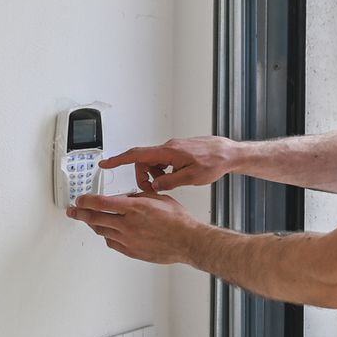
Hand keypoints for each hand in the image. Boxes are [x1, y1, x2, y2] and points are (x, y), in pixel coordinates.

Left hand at [67, 191, 200, 264]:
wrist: (187, 241)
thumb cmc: (178, 221)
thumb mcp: (158, 198)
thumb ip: (139, 197)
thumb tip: (127, 198)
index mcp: (134, 207)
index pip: (100, 202)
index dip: (86, 200)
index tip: (80, 199)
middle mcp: (128, 224)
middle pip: (95, 218)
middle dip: (80, 213)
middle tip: (73, 211)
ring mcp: (128, 239)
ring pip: (101, 231)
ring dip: (92, 224)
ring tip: (88, 220)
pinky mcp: (131, 251)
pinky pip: (111, 243)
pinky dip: (107, 236)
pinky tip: (107, 233)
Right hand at [100, 136, 238, 192]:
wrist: (230, 153)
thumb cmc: (215, 162)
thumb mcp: (191, 177)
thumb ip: (169, 182)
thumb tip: (154, 185)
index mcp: (168, 151)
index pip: (137, 154)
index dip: (119, 160)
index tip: (105, 163)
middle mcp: (169, 147)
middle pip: (145, 161)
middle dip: (144, 176)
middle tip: (151, 190)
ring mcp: (175, 148)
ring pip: (155, 162)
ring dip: (156, 175)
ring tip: (169, 185)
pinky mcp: (181, 151)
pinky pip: (165, 161)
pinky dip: (165, 171)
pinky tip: (176, 179)